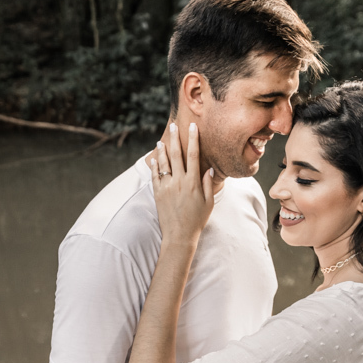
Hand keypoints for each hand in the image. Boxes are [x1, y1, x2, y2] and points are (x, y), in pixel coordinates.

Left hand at [149, 122, 213, 246]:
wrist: (179, 236)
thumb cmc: (197, 220)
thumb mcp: (208, 203)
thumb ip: (208, 185)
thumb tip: (208, 169)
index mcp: (193, 182)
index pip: (194, 155)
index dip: (193, 139)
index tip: (193, 127)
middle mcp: (179, 182)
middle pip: (176, 155)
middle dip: (175, 139)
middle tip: (173, 126)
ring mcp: (166, 187)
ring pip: (163, 164)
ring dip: (162, 151)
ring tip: (160, 141)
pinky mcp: (158, 194)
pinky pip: (154, 177)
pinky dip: (154, 167)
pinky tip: (154, 159)